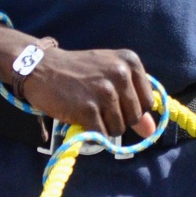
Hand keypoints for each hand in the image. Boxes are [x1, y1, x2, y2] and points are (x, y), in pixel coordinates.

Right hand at [20, 46, 156, 138]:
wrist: (44, 68)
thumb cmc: (80, 72)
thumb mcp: (110, 76)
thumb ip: (134, 100)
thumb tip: (151, 131)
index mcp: (130, 61)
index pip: (148, 101)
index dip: (133, 108)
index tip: (116, 102)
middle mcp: (120, 74)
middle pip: (135, 117)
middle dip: (119, 119)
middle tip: (99, 106)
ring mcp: (104, 91)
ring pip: (119, 129)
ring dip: (104, 127)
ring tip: (89, 110)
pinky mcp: (88, 108)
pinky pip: (101, 135)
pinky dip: (91, 133)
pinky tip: (81, 119)